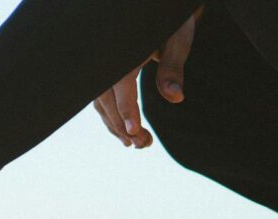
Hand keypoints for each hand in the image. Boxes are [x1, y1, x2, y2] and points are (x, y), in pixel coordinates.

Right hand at [93, 7, 202, 147]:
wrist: (156, 14)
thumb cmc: (170, 24)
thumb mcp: (177, 41)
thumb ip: (172, 69)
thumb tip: (176, 98)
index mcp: (122, 56)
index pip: (121, 90)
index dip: (127, 113)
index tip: (134, 133)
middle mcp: (107, 64)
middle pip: (107, 103)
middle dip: (123, 127)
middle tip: (143, 146)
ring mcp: (103, 70)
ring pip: (101, 105)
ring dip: (117, 127)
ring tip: (138, 143)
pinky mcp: (104, 75)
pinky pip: (102, 101)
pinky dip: (112, 117)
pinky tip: (126, 129)